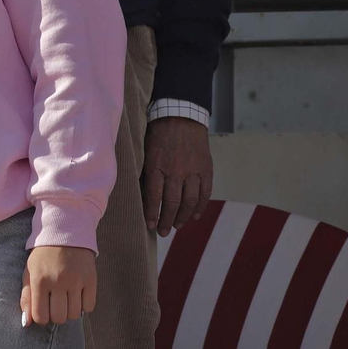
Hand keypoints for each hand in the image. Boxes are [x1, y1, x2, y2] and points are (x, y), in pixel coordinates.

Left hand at [20, 245, 96, 325]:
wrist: (65, 233)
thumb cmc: (43, 256)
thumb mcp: (29, 272)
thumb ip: (26, 297)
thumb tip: (25, 323)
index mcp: (39, 279)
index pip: (40, 316)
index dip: (41, 317)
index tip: (43, 309)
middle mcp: (58, 280)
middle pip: (59, 318)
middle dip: (56, 315)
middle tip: (55, 303)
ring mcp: (76, 280)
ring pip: (74, 315)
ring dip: (69, 311)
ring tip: (66, 298)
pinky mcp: (91, 279)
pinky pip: (89, 307)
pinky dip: (83, 306)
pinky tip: (77, 294)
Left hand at [142, 116, 213, 235]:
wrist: (181, 117)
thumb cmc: (157, 134)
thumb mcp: (146, 151)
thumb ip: (146, 172)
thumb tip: (142, 195)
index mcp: (157, 166)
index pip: (154, 196)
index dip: (152, 213)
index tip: (149, 225)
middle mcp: (176, 171)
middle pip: (173, 203)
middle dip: (167, 220)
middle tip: (163, 232)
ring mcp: (193, 171)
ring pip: (190, 201)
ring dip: (184, 217)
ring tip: (177, 226)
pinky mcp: (206, 169)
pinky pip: (205, 193)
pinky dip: (201, 207)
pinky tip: (196, 216)